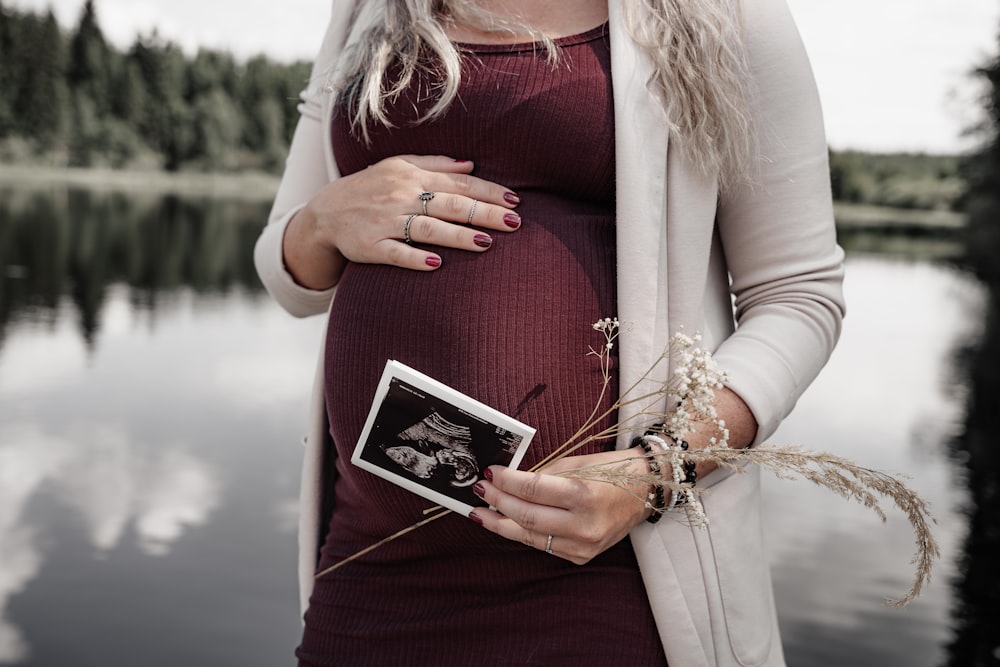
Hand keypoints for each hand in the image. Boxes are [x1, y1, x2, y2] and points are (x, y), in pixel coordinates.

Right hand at [283, 155, 520, 288]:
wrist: (326, 212)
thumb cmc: (370, 187)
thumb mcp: (399, 166)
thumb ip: (436, 164)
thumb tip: (472, 165)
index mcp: (412, 177)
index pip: (458, 184)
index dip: (488, 192)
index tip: (514, 201)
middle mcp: (401, 197)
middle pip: (449, 205)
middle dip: (483, 213)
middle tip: (514, 222)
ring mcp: (386, 223)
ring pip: (427, 229)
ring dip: (457, 236)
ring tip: (486, 243)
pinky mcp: (370, 247)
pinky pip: (396, 253)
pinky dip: (415, 258)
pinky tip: (437, 264)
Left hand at [468, 448, 650, 564]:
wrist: (645, 492)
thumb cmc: (612, 471)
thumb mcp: (577, 464)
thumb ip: (543, 475)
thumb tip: (510, 480)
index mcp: (583, 496)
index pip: (532, 490)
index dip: (506, 482)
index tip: (489, 473)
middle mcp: (583, 525)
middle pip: (526, 515)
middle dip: (497, 502)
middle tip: (479, 490)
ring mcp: (582, 546)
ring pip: (529, 536)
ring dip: (500, 524)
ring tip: (480, 513)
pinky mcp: (581, 557)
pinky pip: (543, 545)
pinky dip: (522, 533)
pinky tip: (505, 524)